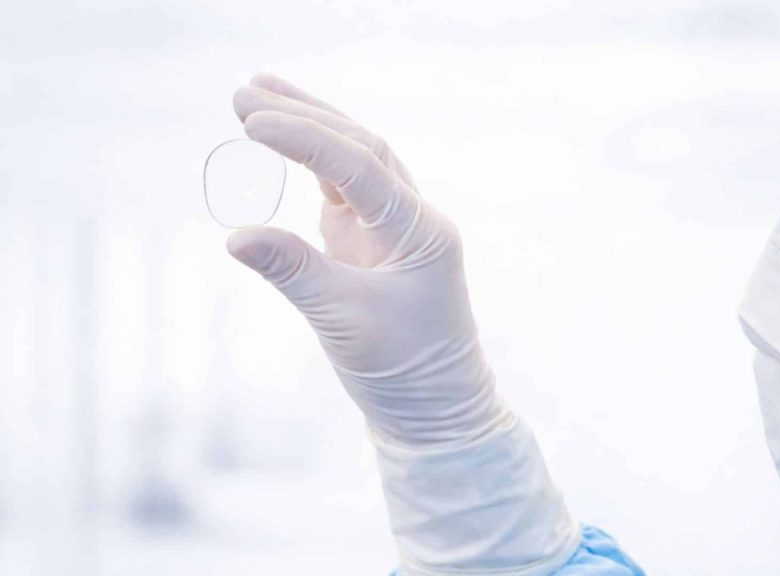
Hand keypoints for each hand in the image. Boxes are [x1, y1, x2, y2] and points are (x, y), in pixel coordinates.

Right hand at [227, 73, 507, 446]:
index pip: (361, 166)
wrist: (434, 406)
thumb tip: (235, 236)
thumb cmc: (402, 369)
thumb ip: (294, 273)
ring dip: (309, 128)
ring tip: (256, 96)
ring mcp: (393, 227)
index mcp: (421, 232)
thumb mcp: (344, 322)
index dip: (306, 139)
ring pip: (353, 161)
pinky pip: (343, 188)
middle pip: (360, 148)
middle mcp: (412, 218)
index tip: (253, 121)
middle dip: (304, 117)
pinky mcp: (372, 241)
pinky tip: (279, 140)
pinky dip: (310, 161)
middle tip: (244, 94)